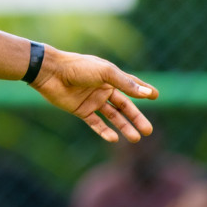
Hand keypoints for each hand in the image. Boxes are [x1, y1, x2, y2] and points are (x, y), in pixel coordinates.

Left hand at [28, 47, 156, 142]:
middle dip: (137, 118)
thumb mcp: (106, 73)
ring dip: (124, 127)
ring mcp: (92, 101)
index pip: (131, 85)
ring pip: (112, 117)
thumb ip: (126, 84)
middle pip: (124, 106)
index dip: (143, 90)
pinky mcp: (80, 110)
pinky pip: (95, 123)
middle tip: (148, 131)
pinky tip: (114, 138)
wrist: (50, 72)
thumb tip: (149, 94)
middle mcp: (103, 89)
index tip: (156, 96)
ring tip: (136, 138)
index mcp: (110, 77)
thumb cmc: (79, 68)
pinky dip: (104, 131)